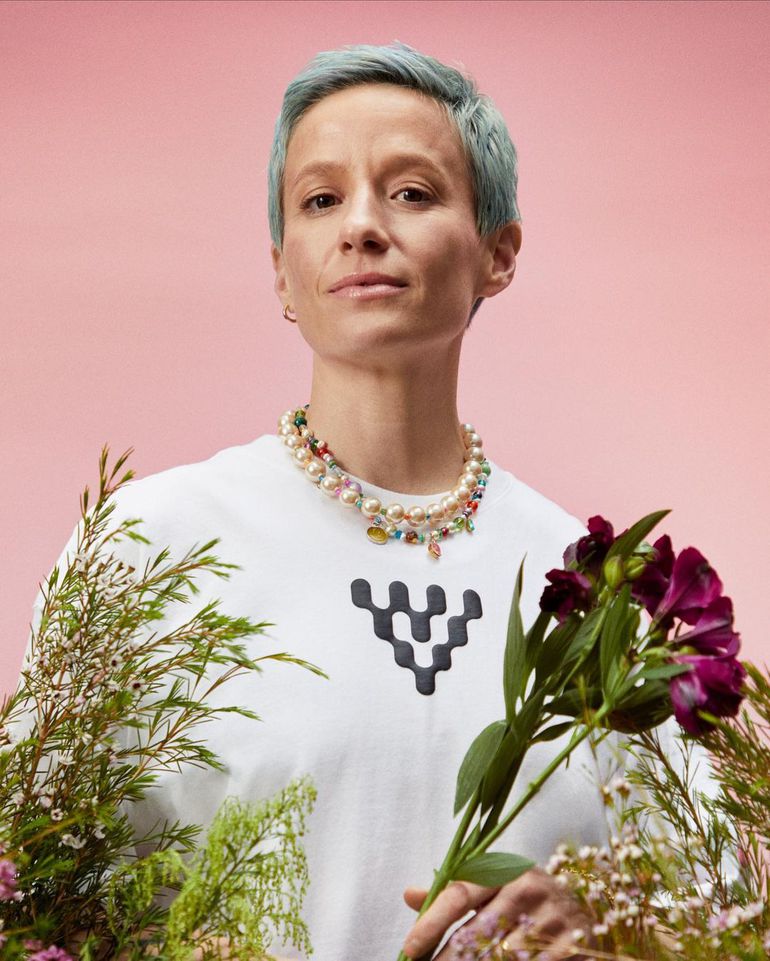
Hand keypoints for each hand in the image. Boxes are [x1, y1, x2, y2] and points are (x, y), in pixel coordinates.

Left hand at [402, 867, 596, 959]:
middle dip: (448, 959)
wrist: (585, 906)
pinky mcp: (570, 947)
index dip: (431, 923)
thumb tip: (408, 895)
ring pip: (499, 958)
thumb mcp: (493, 884)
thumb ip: (453, 892)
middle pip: (476, 934)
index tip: (409, 948)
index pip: (460, 895)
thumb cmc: (526, 896)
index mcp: (504, 869)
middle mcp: (527, 890)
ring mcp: (550, 920)